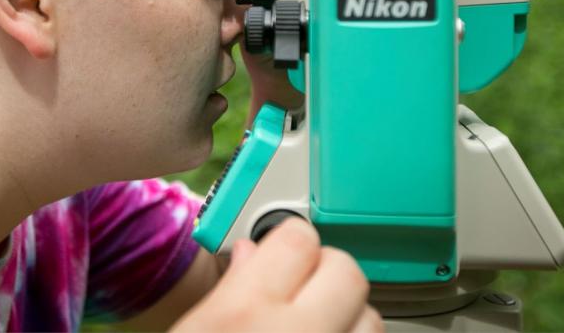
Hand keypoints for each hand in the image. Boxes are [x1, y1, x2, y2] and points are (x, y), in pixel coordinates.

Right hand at [171, 218, 382, 332]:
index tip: (283, 247)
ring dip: (349, 316)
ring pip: (371, 317)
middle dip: (326, 273)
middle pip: (345, 271)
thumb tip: (250, 253)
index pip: (297, 238)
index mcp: (245, 313)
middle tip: (303, 288)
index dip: (290, 239)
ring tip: (319, 323)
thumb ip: (226, 290)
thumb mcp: (192, 329)